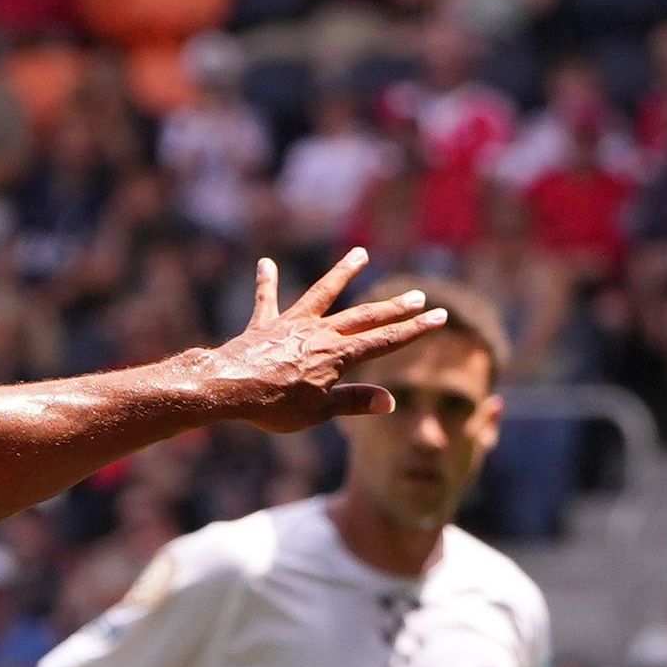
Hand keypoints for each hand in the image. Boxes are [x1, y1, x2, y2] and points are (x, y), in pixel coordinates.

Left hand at [205, 250, 445, 435]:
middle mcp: (319, 332)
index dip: (414, 329)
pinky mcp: (265, 324)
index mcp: (338, 355)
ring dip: (343, 273)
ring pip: (323, 293)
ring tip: (360, 254)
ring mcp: (292, 324)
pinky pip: (267, 299)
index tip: (439, 316)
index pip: (385, 340)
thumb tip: (390, 400)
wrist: (228, 387)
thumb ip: (354, 402)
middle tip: (418, 296)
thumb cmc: (274, 406)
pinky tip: (266, 263)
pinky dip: (267, 282)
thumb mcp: (319, 413)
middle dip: (394, 308)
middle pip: (363, 316)